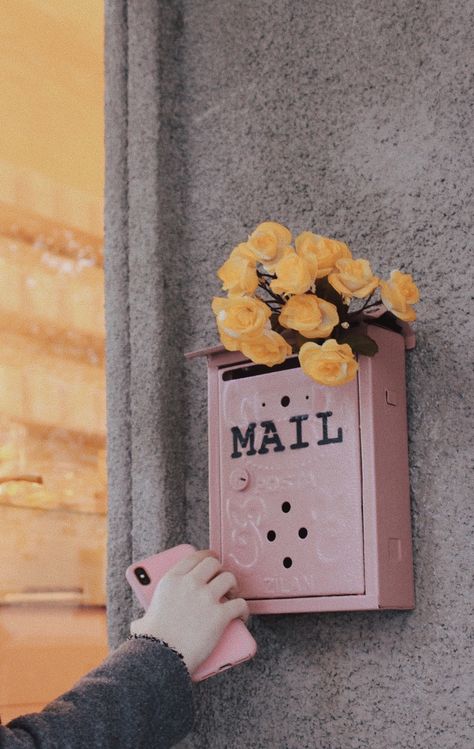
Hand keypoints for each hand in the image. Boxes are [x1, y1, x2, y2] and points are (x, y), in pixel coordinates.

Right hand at [130, 549, 249, 675]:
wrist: (160, 658)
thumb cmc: (151, 642)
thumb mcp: (145, 618)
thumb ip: (147, 615)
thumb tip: (141, 626)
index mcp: (171, 580)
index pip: (194, 557)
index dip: (207, 557)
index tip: (212, 560)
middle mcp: (190, 583)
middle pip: (213, 564)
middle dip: (220, 570)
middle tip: (223, 580)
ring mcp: (206, 598)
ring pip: (229, 579)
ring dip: (233, 586)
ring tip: (232, 596)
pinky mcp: (219, 615)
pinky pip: (240, 604)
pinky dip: (243, 610)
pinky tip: (241, 616)